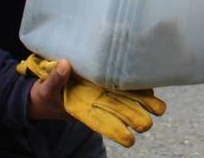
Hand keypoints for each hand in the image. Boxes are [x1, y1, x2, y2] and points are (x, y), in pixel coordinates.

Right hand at [17, 55, 166, 146]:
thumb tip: (65, 64)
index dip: (115, 129)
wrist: (43, 93)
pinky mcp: (102, 84)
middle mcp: (94, 103)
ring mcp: (100, 94)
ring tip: (160, 109)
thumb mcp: (45, 88)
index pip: (101, 122)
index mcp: (80, 110)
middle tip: (148, 123)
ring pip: (124, 100)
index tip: (129, 139)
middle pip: (117, 112)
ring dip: (141, 105)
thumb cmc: (43, 94)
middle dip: (133, 118)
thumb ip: (55, 78)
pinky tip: (150, 88)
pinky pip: (120, 86)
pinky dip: (134, 87)